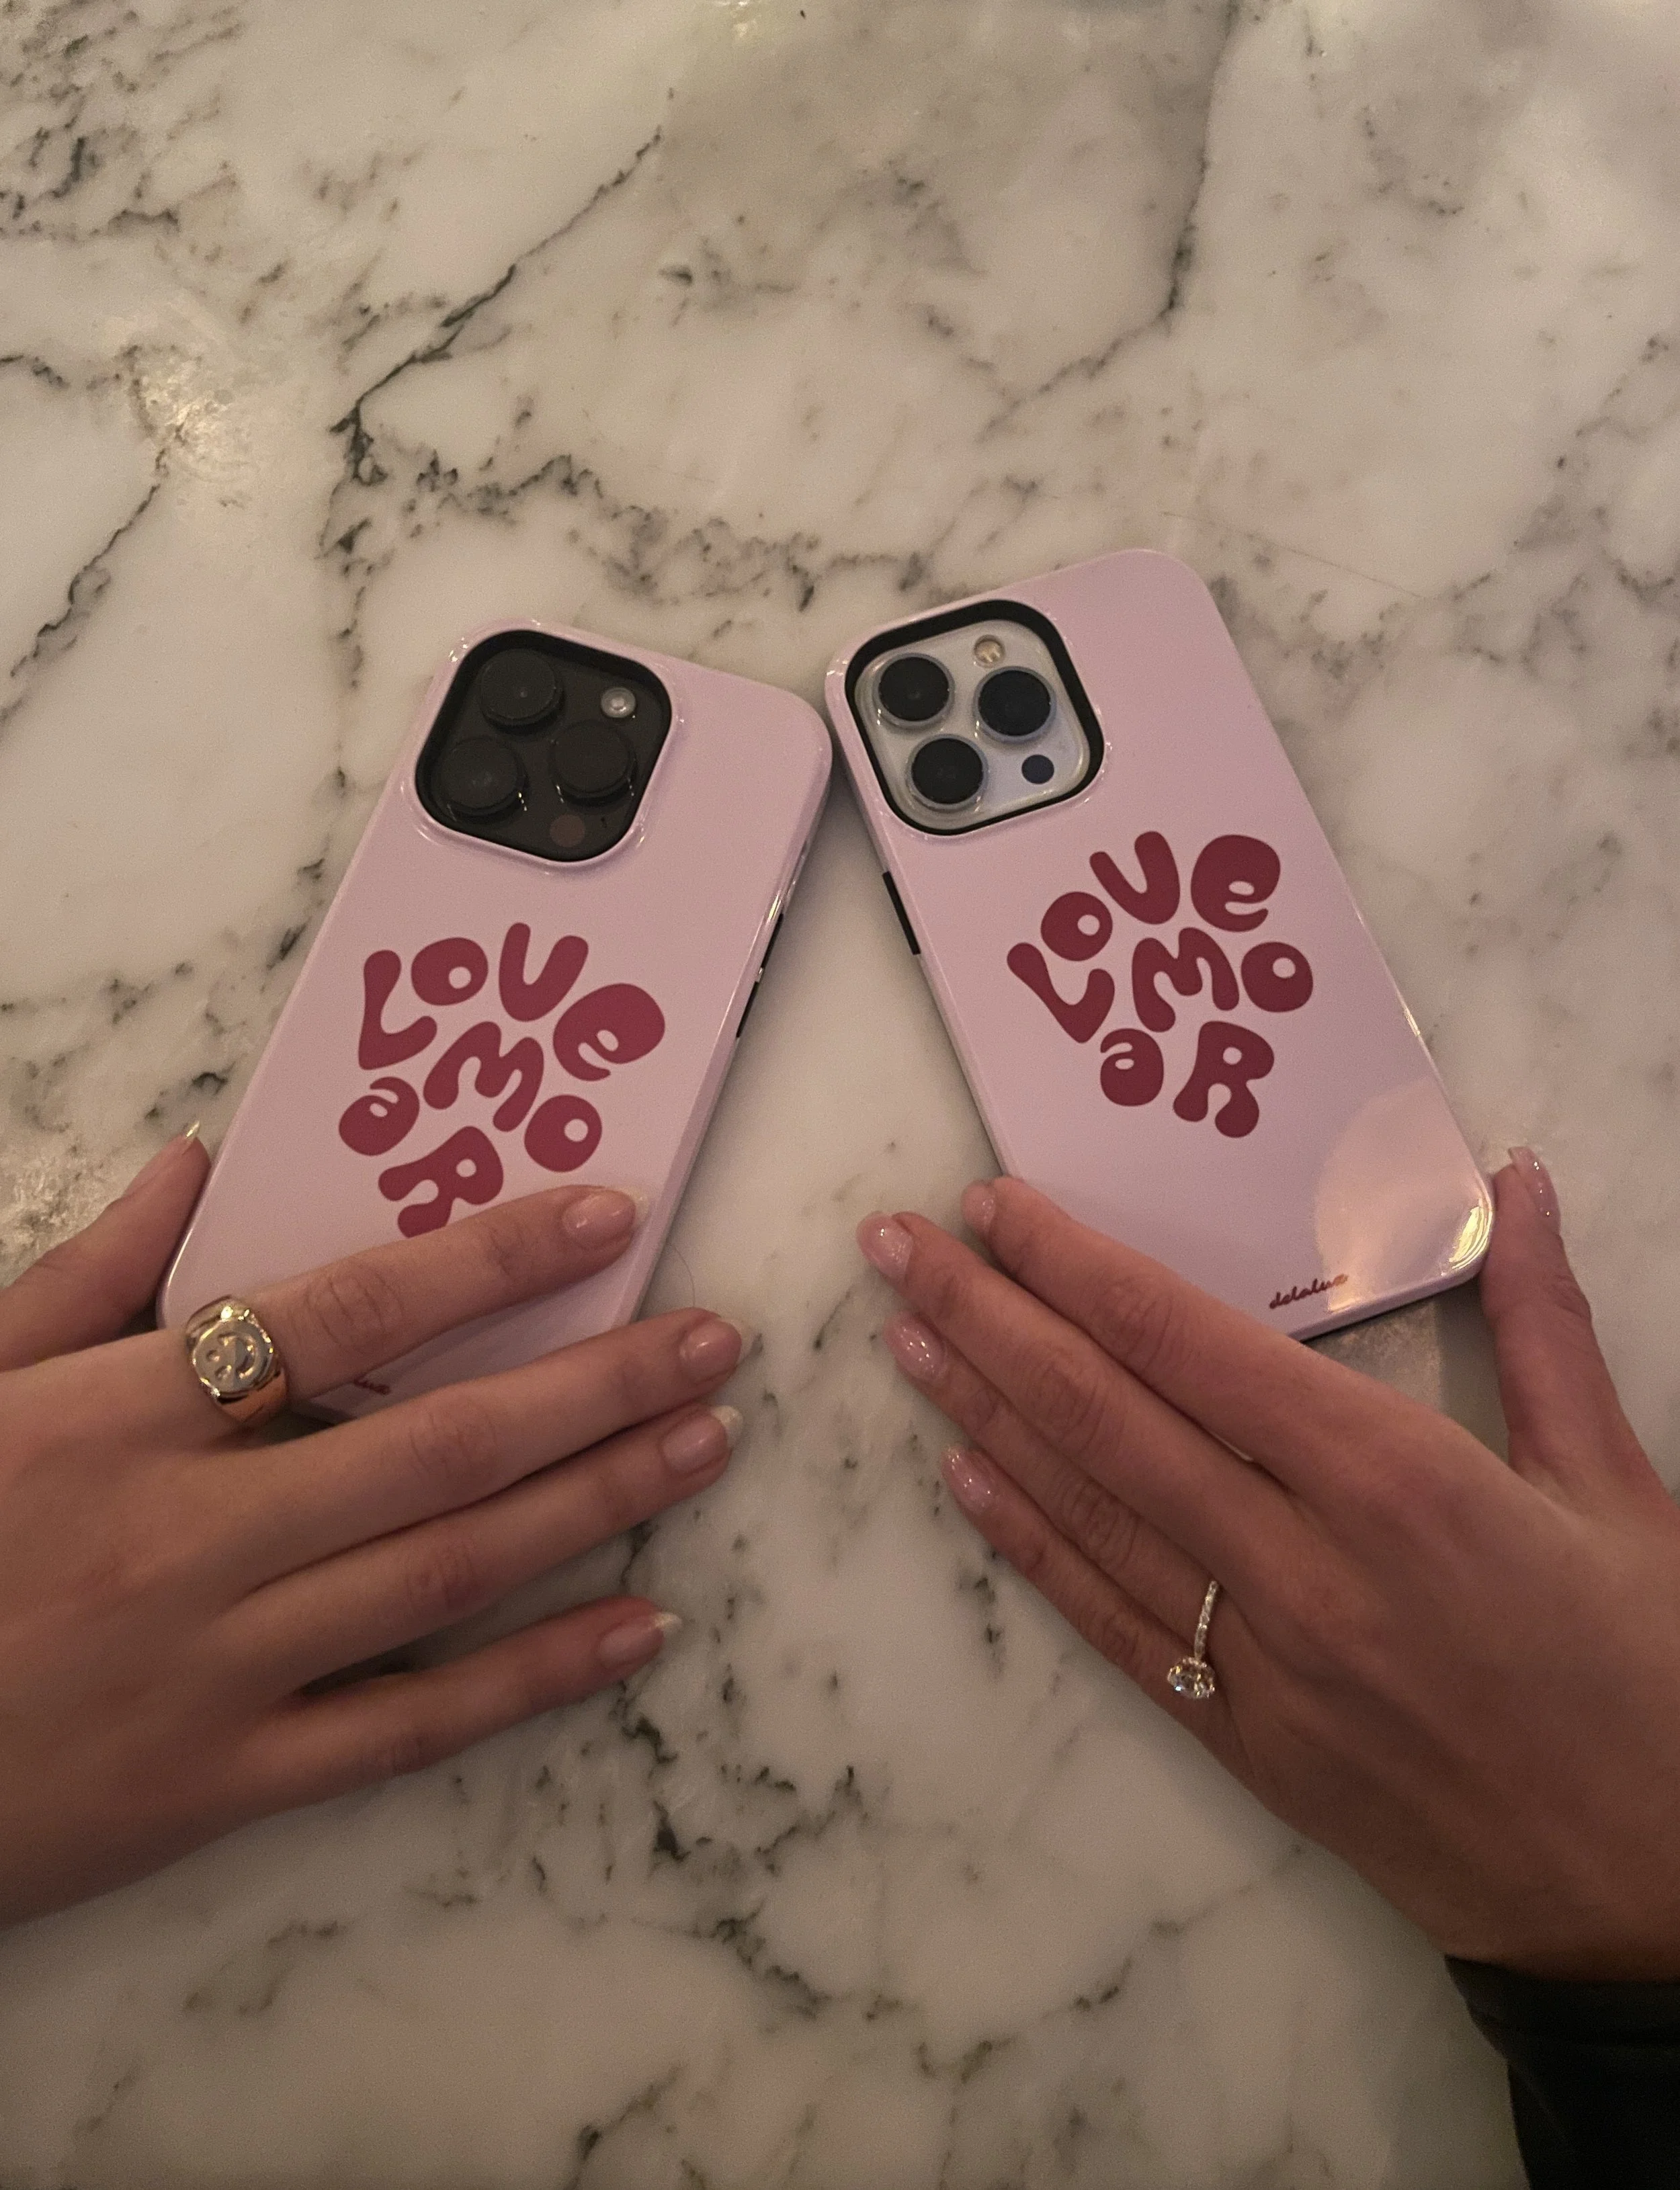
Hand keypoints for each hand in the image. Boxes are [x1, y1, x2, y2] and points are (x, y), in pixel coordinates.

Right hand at [0, 1135, 747, 1924]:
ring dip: (595, 1504)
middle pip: (442, 1446)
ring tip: (705, 1445)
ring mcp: (217, 1669)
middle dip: (596, 1384)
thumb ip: (78, 1274)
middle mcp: (191, 1534)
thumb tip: (195, 1164)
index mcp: (120, 1416)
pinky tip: (635, 1632)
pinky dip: (530, 1681)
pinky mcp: (222, 1785)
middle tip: (717, 1342)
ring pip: (449, 1573)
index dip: (489, 1261)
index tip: (606, 1217)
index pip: (346, 1312)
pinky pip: (409, 1729)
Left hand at [858, 1157, 1679, 1979]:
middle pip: (1103, 1414)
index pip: (1186, 1342)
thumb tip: (1514, 1178)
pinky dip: (1030, 1545)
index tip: (994, 1204)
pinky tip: (964, 1479)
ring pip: (1086, 1510)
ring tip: (901, 1334)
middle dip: (986, 1315)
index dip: (1075, 1266)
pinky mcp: (1241, 1740)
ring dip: (980, 1413)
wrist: (1650, 1894)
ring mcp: (1257, 1661)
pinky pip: (1109, 1624)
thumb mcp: (1618, 1484)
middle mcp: (1298, 1562)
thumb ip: (1546, 1324)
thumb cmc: (1648, 1675)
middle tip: (891, 1245)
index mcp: (1392, 1478)